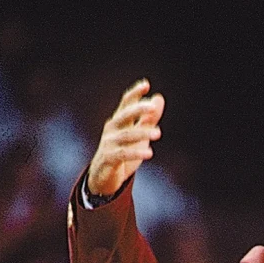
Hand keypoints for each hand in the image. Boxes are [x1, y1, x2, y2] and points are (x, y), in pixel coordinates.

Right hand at [87, 79, 164, 195]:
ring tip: (158, 134)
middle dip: (137, 109)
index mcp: (119, 121)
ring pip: (126, 135)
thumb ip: (149, 118)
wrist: (105, 178)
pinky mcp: (108, 158)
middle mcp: (112, 129)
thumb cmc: (123, 153)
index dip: (134, 94)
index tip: (146, 84)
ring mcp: (108, 143)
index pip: (126, 104)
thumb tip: (158, 98)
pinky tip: (149, 153)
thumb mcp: (139, 135)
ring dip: (142, 133)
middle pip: (124, 116)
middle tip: (152, 107)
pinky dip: (136, 152)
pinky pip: (122, 154)